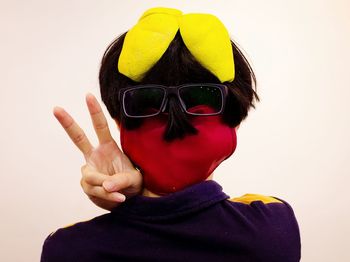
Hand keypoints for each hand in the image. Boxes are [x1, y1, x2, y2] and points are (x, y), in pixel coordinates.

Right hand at [53, 93, 142, 210]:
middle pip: (79, 137)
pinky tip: (118, 199)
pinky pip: (94, 191)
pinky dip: (106, 197)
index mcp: (109, 147)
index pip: (101, 127)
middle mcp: (96, 155)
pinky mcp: (87, 185)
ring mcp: (89, 170)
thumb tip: (106, 184)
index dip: (95, 111)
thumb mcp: (134, 180)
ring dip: (105, 188)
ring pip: (91, 177)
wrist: (129, 199)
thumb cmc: (133, 184)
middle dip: (68, 123)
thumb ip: (121, 181)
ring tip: (121, 195)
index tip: (89, 96)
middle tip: (56, 108)